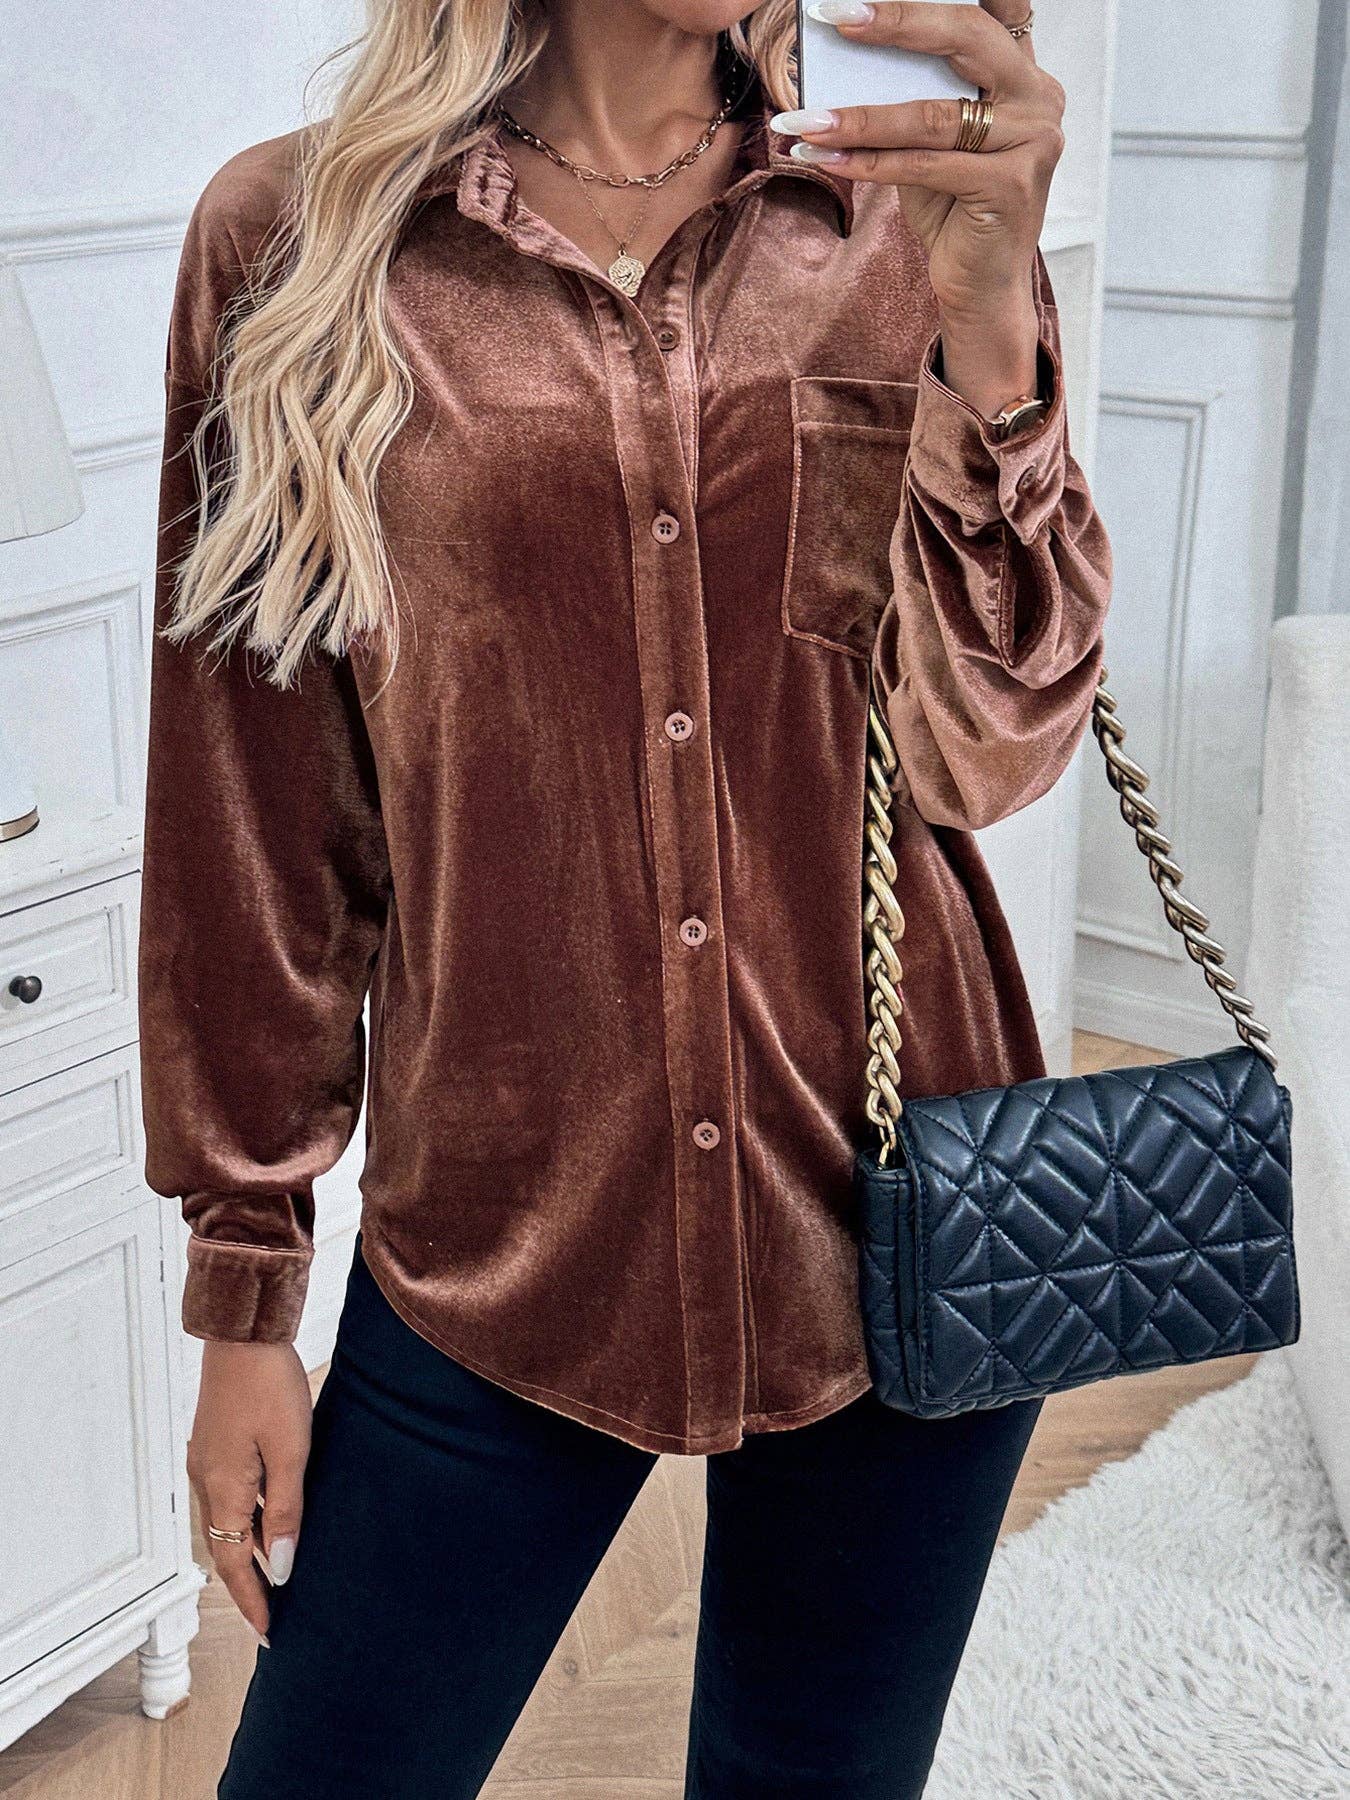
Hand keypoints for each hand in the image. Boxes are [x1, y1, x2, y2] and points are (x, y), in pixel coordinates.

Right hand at [187, 1339, 312, 1642]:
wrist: (243, 1335)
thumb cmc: (270, 1386)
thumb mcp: (292, 1452)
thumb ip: (286, 1511)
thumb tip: (283, 1568)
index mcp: (223, 1489)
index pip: (236, 1564)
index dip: (253, 1601)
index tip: (269, 1633)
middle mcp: (207, 1482)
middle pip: (225, 1549)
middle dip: (248, 1585)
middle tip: (273, 1616)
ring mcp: (208, 1462)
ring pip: (226, 1524)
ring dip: (248, 1553)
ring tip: (276, 1579)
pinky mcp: (216, 1445)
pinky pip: (228, 1499)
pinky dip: (246, 1522)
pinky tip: (268, 1523)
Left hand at [777, 2, 1065, 413]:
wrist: (982, 286)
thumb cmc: (954, 207)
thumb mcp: (932, 139)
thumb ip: (913, 93)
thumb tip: (843, 57)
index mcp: (1024, 72)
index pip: (988, 9)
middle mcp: (1039, 98)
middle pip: (964, 37)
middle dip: (895, 22)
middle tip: (834, 17)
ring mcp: (1033, 142)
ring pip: (932, 115)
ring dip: (859, 117)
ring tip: (804, 121)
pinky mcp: (1010, 187)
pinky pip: (924, 165)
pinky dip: (869, 162)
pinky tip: (825, 158)